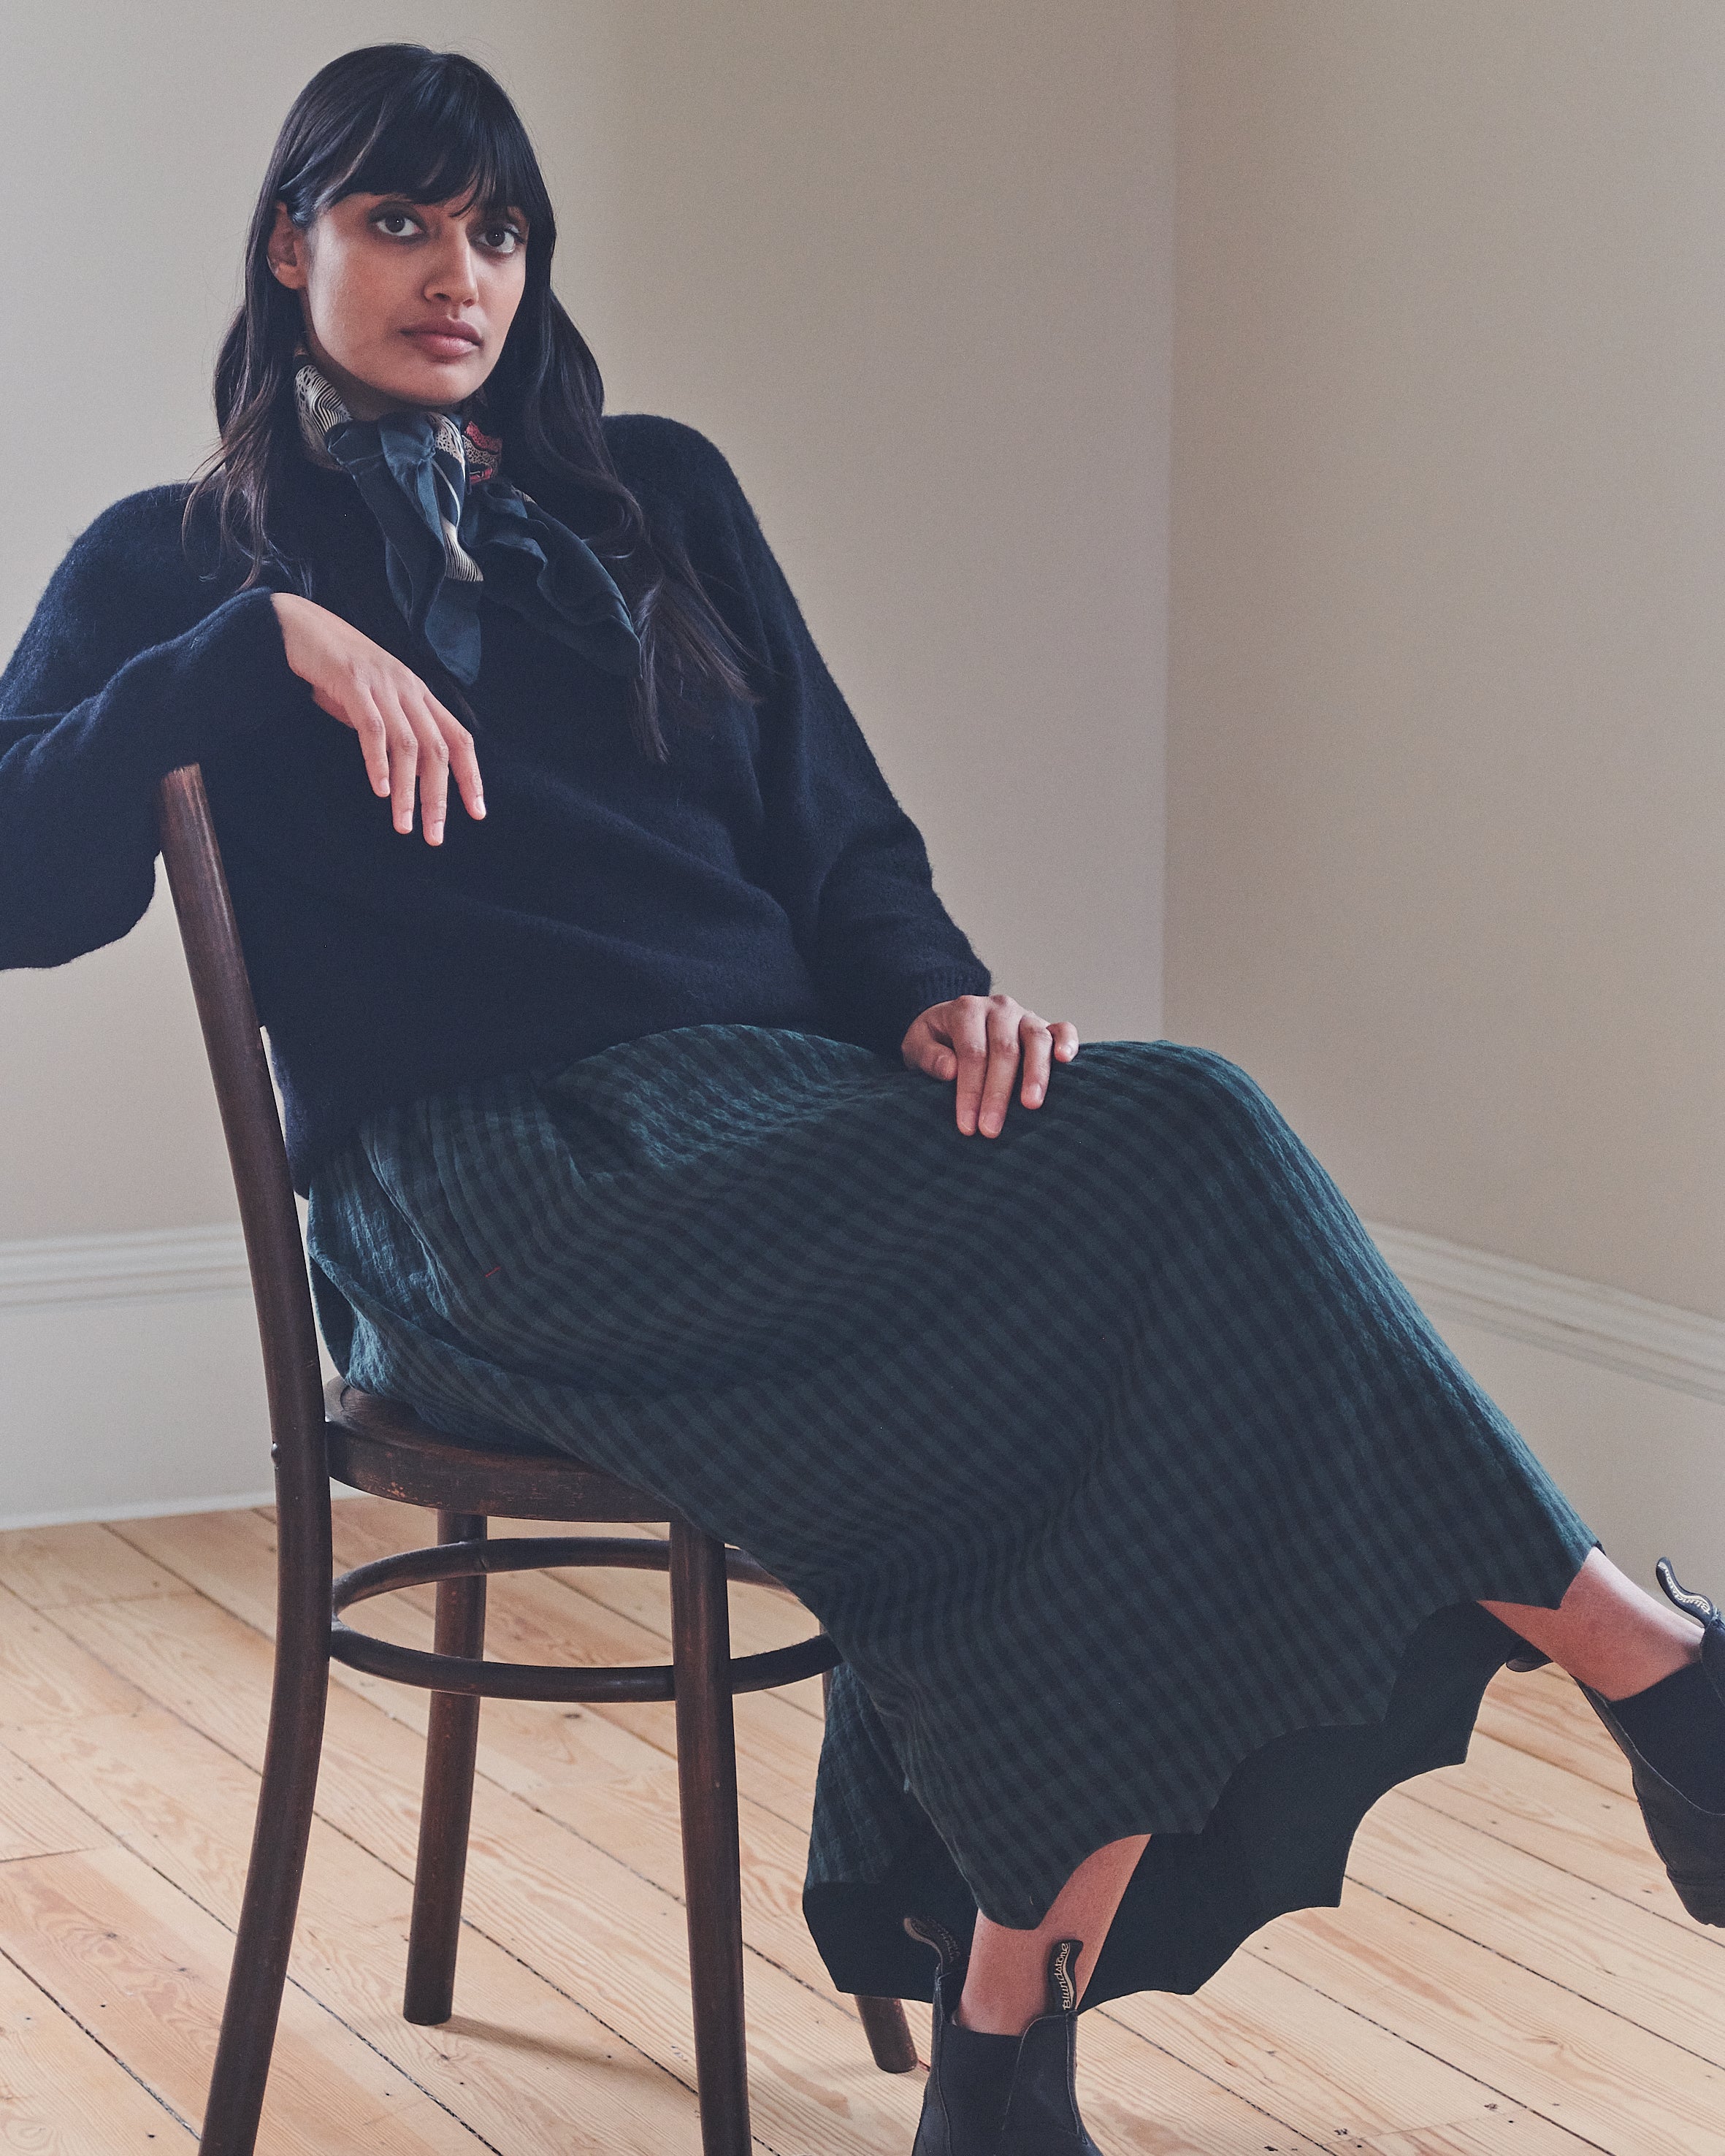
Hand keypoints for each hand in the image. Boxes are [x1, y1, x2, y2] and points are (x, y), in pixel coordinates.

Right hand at [270, 593, 484, 844]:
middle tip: (435, 836)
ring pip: (408, 745)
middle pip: (437, 749)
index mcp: (419, 695)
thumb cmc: (337, 672)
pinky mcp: (352, 683)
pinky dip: (379, 761)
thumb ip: (393, 732)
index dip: (470, 776)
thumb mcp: (375, 704)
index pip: (459, 739)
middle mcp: (408, 689)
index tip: (477, 813)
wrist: (299, 627)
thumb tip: (404, 774)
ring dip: (409, 790)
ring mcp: (382, 685)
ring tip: (404, 825)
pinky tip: (381, 790)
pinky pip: (372, 728)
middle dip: (439, 797)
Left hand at [900, 992, 1079, 1136]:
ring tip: (1031, 1105)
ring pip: (1036, 1040)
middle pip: (1004, 1051)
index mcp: (966, 1010)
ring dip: (1035, 1074)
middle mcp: (999, 1008)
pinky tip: (1066, 1060)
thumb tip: (950, 1070)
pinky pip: (1062, 1029)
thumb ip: (928, 1055)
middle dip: (997, 1093)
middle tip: (991, 1130)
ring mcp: (1025, 1015)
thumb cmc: (935, 1042)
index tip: (967, 1125)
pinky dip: (1068, 1042)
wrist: (951, 1023)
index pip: (972, 1053)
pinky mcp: (1045, 1025)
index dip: (970, 1090)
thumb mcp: (917, 1045)